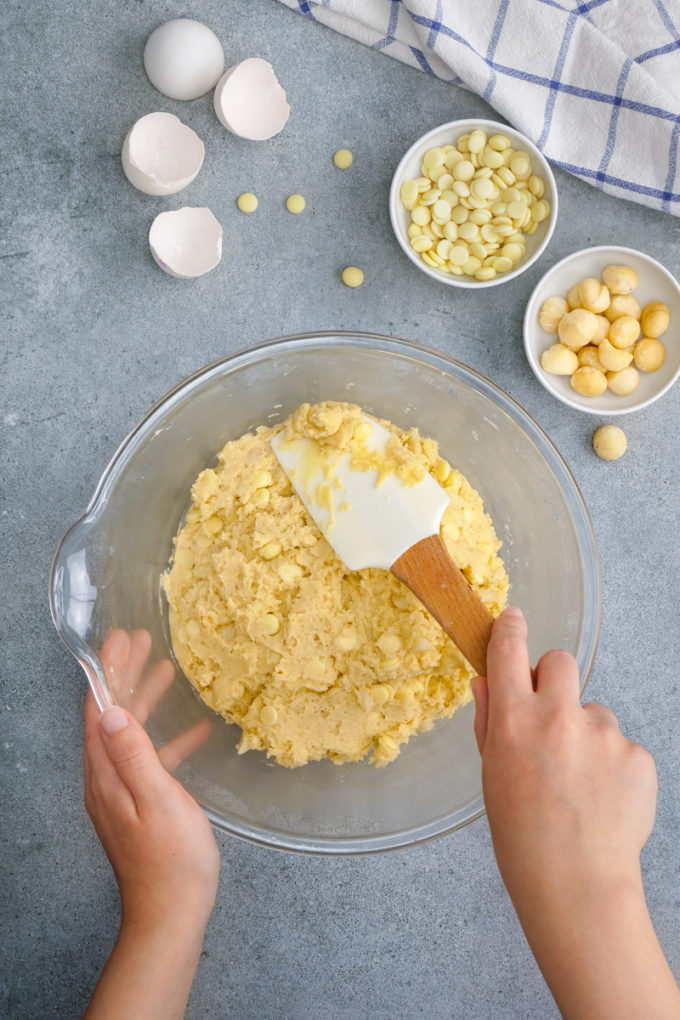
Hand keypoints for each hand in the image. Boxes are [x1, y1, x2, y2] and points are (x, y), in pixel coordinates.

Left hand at [83, 629, 219, 1019]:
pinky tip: (195, 730)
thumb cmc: (171, 860)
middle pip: (111, 716)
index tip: (121, 638)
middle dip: (124, 675)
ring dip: (144, 699)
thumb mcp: (158, 800)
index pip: (99, 710)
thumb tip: (112, 711)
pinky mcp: (141, 805)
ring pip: (130, 733)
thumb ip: (136, 754)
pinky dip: (168, 738)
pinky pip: (151, 759)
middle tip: (140, 639)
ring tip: (164, 669)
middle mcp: (106, 780)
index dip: (109, 671)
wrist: (171, 914)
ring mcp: (123, 793)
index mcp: (105, 775)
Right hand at [471, 608, 679, 1018]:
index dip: (510, 629)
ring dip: (586, 733)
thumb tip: (486, 682)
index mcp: (514, 722)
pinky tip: (601, 797)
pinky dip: (612, 763)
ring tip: (579, 783)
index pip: (509, 651)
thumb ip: (490, 723)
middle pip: (560, 661)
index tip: (513, 618)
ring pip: (593, 710)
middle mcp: (559, 717)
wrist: (577, 886)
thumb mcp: (491, 777)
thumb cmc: (524, 839)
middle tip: (551, 714)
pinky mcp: (637, 754)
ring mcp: (603, 733)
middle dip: (554, 678)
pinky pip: (620, 743)